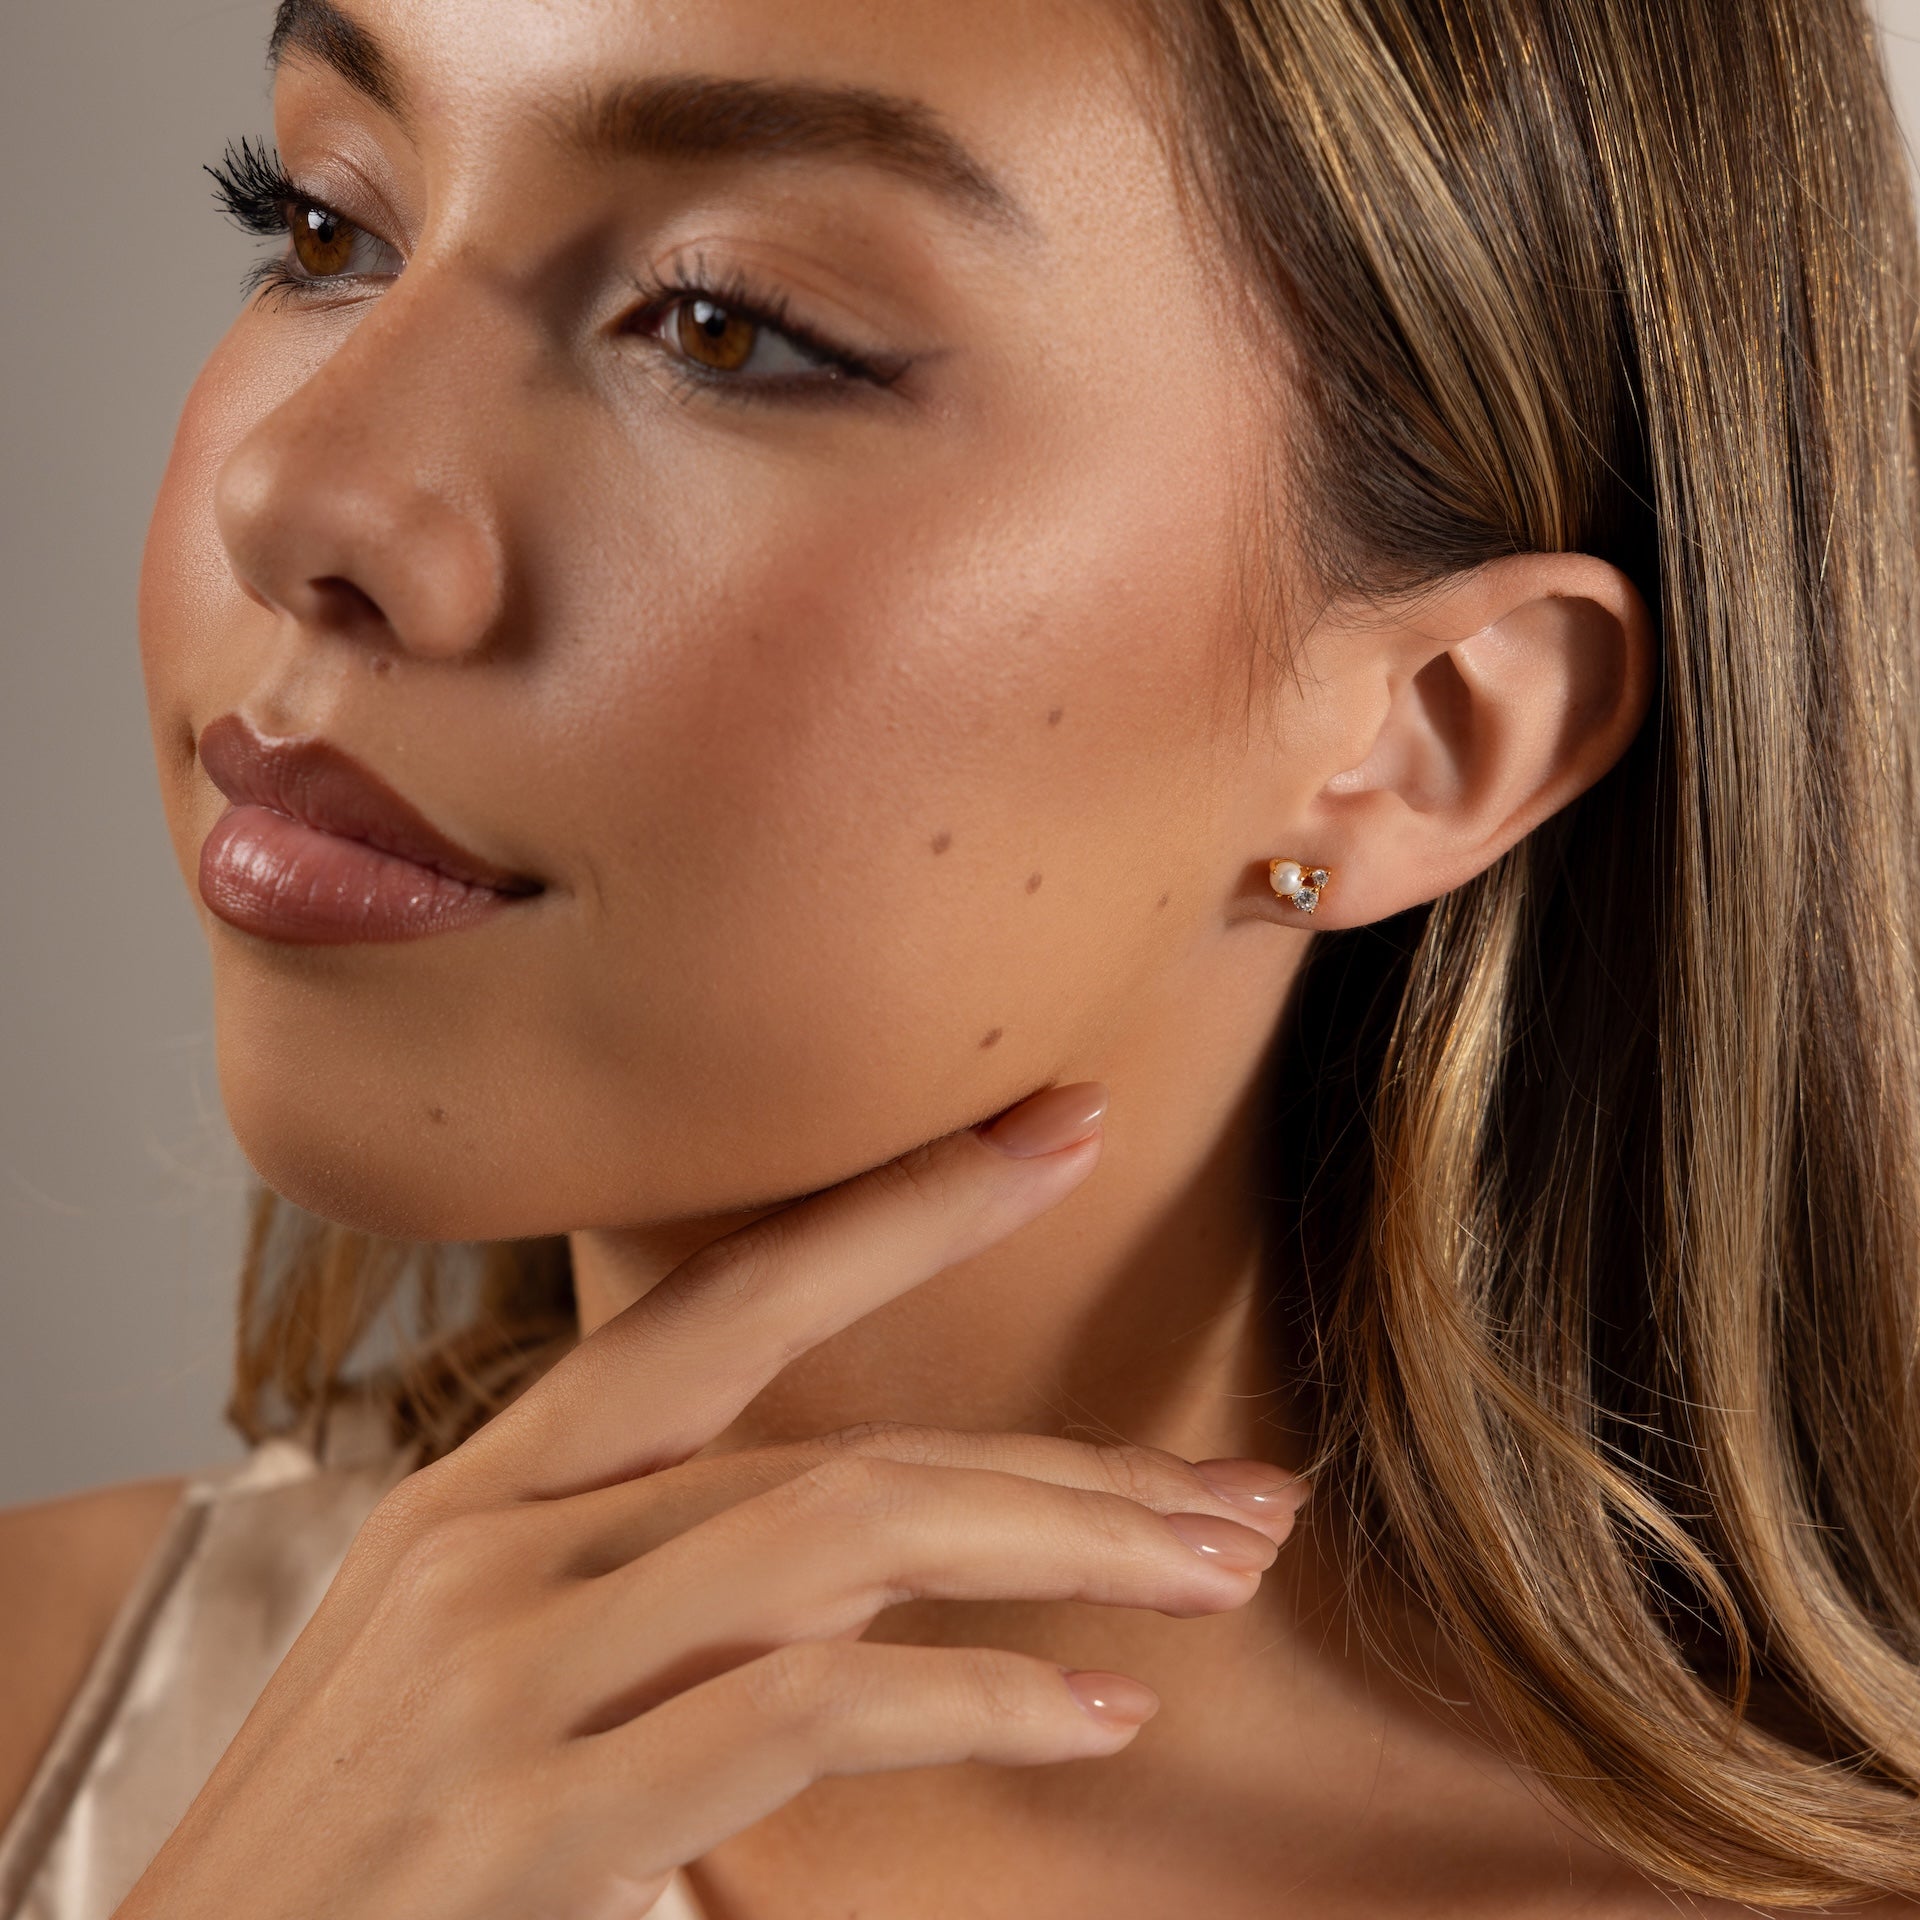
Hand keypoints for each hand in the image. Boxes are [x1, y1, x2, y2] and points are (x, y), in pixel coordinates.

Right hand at [118, 1085, 1304, 1919]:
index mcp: (491, 1486)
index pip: (726, 1299)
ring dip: (1056, 1547)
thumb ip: (653, 1574)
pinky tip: (1093, 1709)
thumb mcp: (479, 1653)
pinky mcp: (529, 1816)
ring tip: (1215, 1570)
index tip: (1065, 1129)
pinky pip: (798, 1709)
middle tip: (1239, 1486)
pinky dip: (968, 1701)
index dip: (905, 1208)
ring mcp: (506, 1669)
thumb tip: (880, 1561)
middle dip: (1060, 1460)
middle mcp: (497, 1540)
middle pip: (834, 1441)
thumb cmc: (352, 1834)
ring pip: (838, 1536)